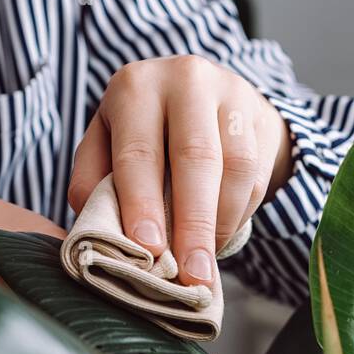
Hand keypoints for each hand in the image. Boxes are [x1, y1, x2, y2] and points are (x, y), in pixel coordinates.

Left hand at [68, 55, 293, 287]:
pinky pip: (257, 174)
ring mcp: (230, 93)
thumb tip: (97, 230)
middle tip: (191, 274)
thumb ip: (92, 181)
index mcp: (135, 87)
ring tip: (205, 263)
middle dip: (193, 223)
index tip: (149, 249)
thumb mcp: (106, 144)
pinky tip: (220, 236)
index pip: (139, 152)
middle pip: (196, 157)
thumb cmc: (142, 131)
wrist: (199, 97)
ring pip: (236, 167)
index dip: (143, 203)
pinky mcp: (260, 116)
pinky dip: (240, 215)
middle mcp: (185, 79)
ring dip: (222, 224)